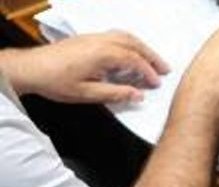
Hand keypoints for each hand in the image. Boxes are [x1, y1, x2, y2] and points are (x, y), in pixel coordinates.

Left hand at [0, 31, 168, 102]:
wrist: (31, 68)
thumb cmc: (55, 81)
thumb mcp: (87, 94)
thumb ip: (115, 94)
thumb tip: (137, 95)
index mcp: (102, 54)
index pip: (134, 61)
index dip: (148, 72)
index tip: (156, 84)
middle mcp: (100, 41)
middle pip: (134, 44)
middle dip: (151, 56)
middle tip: (164, 69)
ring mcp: (93, 37)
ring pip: (125, 37)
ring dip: (141, 47)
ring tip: (151, 59)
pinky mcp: (87, 39)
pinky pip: (114, 35)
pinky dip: (129, 43)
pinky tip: (130, 52)